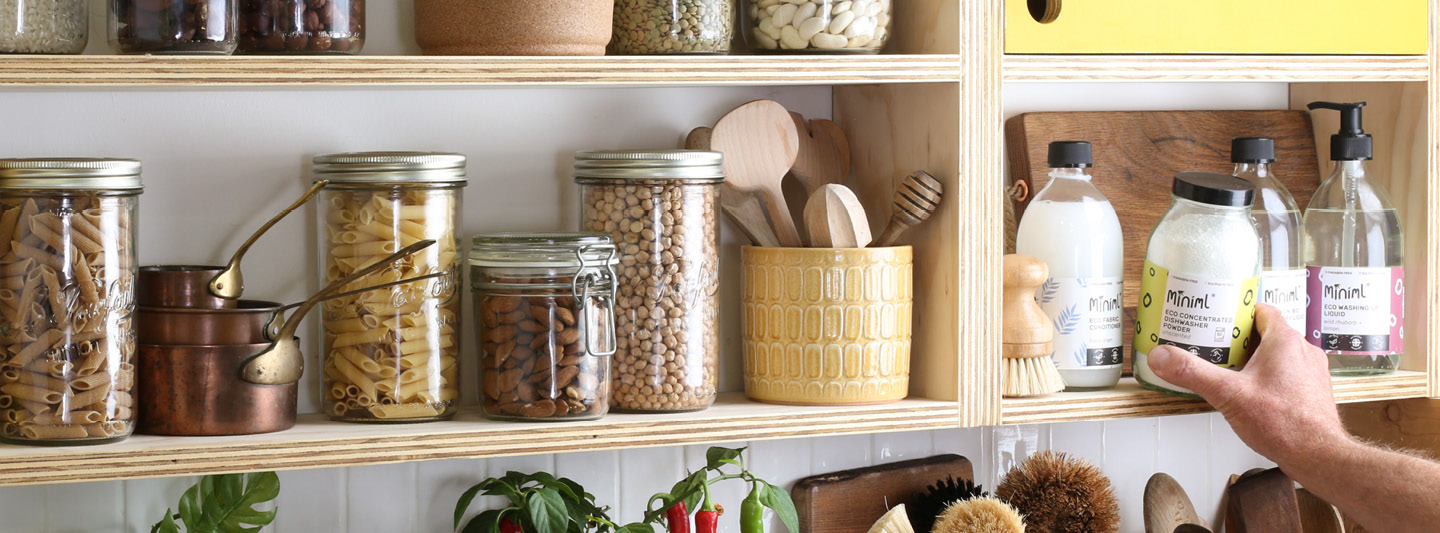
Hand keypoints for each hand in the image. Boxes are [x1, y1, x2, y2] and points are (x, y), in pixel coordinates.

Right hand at [1145, 304, 1349, 464]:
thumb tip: (1163, 356)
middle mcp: (1303, 352)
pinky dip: (1268, 377)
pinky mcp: (1312, 392)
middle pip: (1266, 332)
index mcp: (1285, 341)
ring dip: (1255, 359)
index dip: (1238, 310)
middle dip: (1240, 338)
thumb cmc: (1286, 425)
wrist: (1319, 456)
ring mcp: (1311, 372)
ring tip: (1230, 369)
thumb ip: (1193, 373)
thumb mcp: (1228, 394)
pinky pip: (1287, 374)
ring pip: (1278, 355)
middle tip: (1215, 345)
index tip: (1219, 314)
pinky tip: (1252, 393)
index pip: (1261, 310)